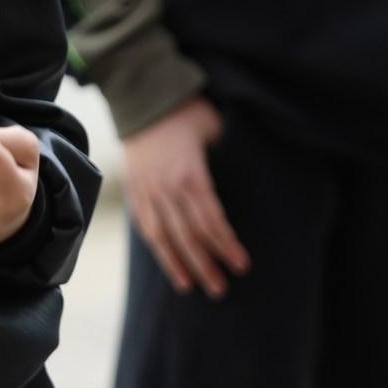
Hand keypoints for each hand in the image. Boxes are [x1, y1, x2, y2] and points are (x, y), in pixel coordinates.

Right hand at [121, 97, 249, 299]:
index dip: (226, 244)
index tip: (241, 264)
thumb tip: (251, 168)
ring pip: (163, 236)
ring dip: (179, 264)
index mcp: (190, 174)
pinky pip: (146, 226)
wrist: (141, 98)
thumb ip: (227, 152)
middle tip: (221, 288)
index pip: (210, 219)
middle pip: (188, 235)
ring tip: (193, 287)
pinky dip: (158, 249)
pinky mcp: (136, 191)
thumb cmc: (186, 112)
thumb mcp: (214, 127)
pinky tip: (171, 266)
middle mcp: (167, 187)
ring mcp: (148, 191)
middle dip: (206, 264)